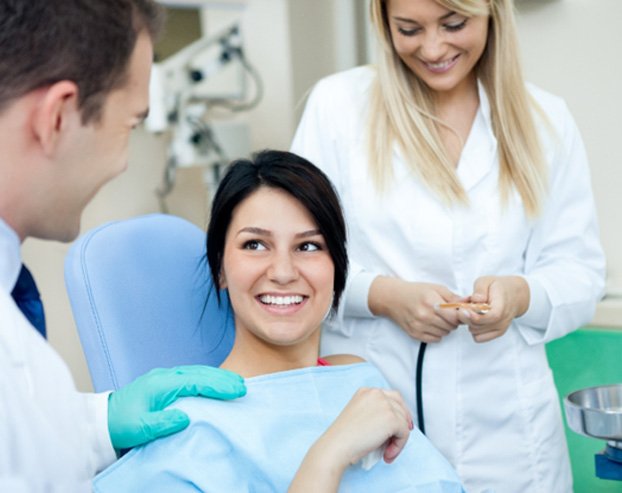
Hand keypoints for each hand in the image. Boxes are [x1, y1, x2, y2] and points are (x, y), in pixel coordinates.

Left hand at [108, 365, 245, 449]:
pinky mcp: (164, 383)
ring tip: (235, 383)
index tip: (237, 390)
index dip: (218, 385)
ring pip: (197, 372)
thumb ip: (162, 423)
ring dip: (217, 377)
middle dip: (223, 378)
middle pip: (200, 373)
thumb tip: (185, 417)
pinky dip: (207, 378)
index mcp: (161, 384)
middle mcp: (165, 376)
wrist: (101, 419)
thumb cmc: (120, 424)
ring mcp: (165, 377)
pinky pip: (191, 376)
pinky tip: (215, 384)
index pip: (197, 381)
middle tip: (243, 386)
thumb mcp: (139, 428)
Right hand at [319, 387, 412, 468]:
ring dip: (398, 439)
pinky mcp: (392, 419)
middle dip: (404, 421)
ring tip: (387, 452)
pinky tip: (387, 455)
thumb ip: (376, 413)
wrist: (337, 445)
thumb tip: (397, 424)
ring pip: (404, 421)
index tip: (401, 425)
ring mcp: (385, 404)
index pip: (390, 396)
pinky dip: (399, 446)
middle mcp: (376, 393)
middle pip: (400, 405)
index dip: (398, 411)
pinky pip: (404, 433)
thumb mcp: (360, 416)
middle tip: (401, 437)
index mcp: (366, 392)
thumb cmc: (344, 437)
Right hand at [369, 276, 462, 341]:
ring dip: (445, 327)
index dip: (460, 315)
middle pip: (451, 326)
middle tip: (447, 314)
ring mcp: (419, 326)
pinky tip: (432, 324)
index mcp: (431, 302)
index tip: (458, 312)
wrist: (393, 298)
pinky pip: (435, 339)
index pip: (455, 317)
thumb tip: (469, 302)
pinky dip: (437, 333)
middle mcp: (424, 316)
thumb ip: (453, 297)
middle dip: (453, 321)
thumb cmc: (415, 291)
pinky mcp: (415, 334)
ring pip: (444, 333)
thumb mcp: (435, 288)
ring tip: (438, 318)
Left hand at [457, 276, 529, 342]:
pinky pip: (478, 338)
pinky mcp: (496, 334)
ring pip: (475, 333)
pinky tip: (474, 319)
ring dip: (469, 323)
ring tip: (471, 311)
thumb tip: (476, 300)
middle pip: (478, 326)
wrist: (515, 295)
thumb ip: (480, 289)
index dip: (474, 316)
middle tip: (464, 306)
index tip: (462, 310)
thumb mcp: (486, 281)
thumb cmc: (498, 287)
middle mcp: (503, 321)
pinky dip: (473, 330)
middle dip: (466, 317)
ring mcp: (500, 329)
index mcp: (501, 306)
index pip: (491, 317)